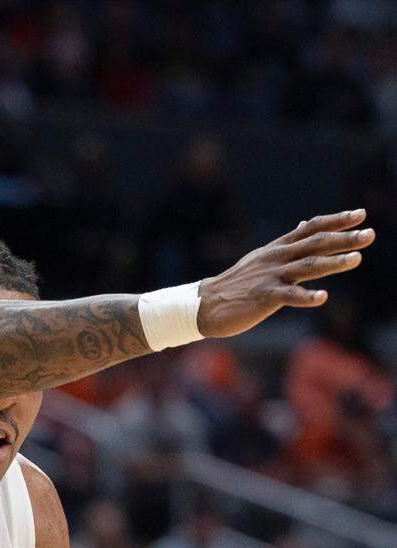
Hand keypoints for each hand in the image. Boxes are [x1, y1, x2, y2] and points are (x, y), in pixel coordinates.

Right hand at [198, 210, 373, 336]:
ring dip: (333, 263)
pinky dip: (306, 297)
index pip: (311, 228)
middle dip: (344, 239)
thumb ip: (286, 243)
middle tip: (369, 235)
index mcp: (278, 248)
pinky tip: (323, 298)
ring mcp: (271, 277)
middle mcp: (277, 258)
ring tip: (356, 259)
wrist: (205, 304)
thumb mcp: (260, 257)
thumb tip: (304, 224)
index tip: (361, 214)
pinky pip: (289, 296)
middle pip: (315, 244)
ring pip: (307, 266)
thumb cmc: (235, 284)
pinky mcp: (264, 297)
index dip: (336, 220)